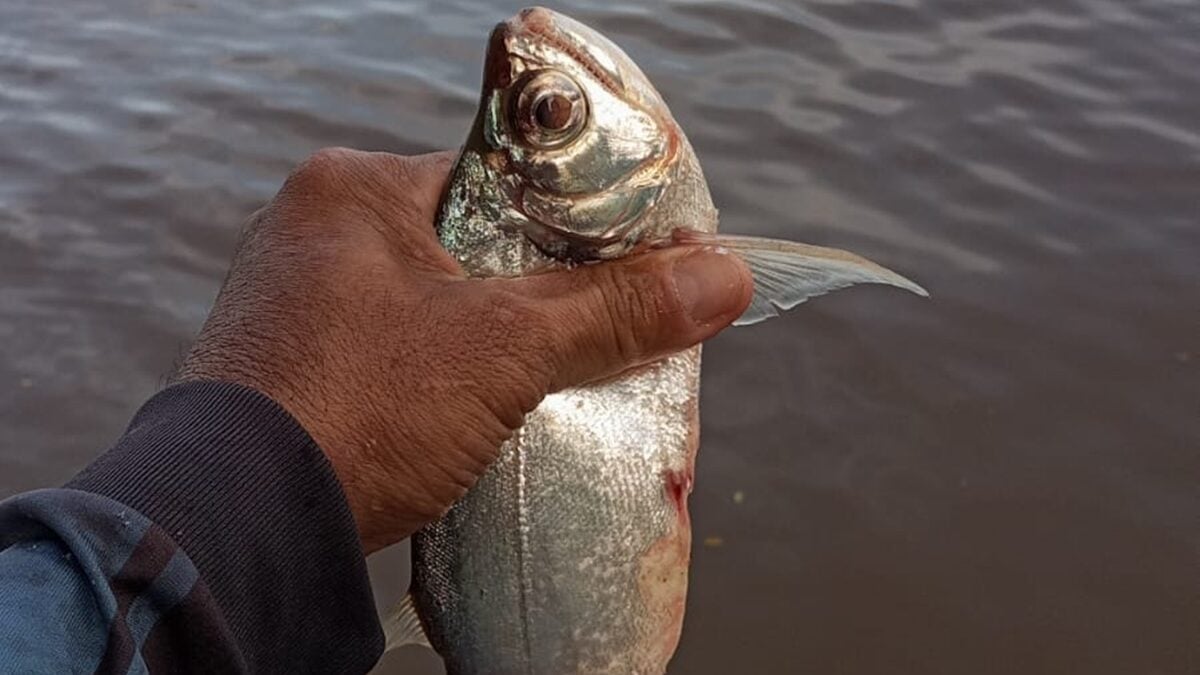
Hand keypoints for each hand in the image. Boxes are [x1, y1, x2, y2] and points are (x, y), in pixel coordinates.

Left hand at [179, 148, 751, 552]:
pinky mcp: (300, 364)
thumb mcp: (505, 350)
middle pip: (476, 246)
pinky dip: (453, 377)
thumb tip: (723, 278)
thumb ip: (613, 309)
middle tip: (605, 328)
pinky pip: (405, 352)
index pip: (502, 180)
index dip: (579, 222)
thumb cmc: (360, 409)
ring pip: (442, 306)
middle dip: (542, 294)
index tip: (635, 261)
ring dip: (499, 343)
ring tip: (559, 376)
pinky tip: (491, 410)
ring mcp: (301, 301)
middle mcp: (317, 230)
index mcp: (353, 189)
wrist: (242, 528)